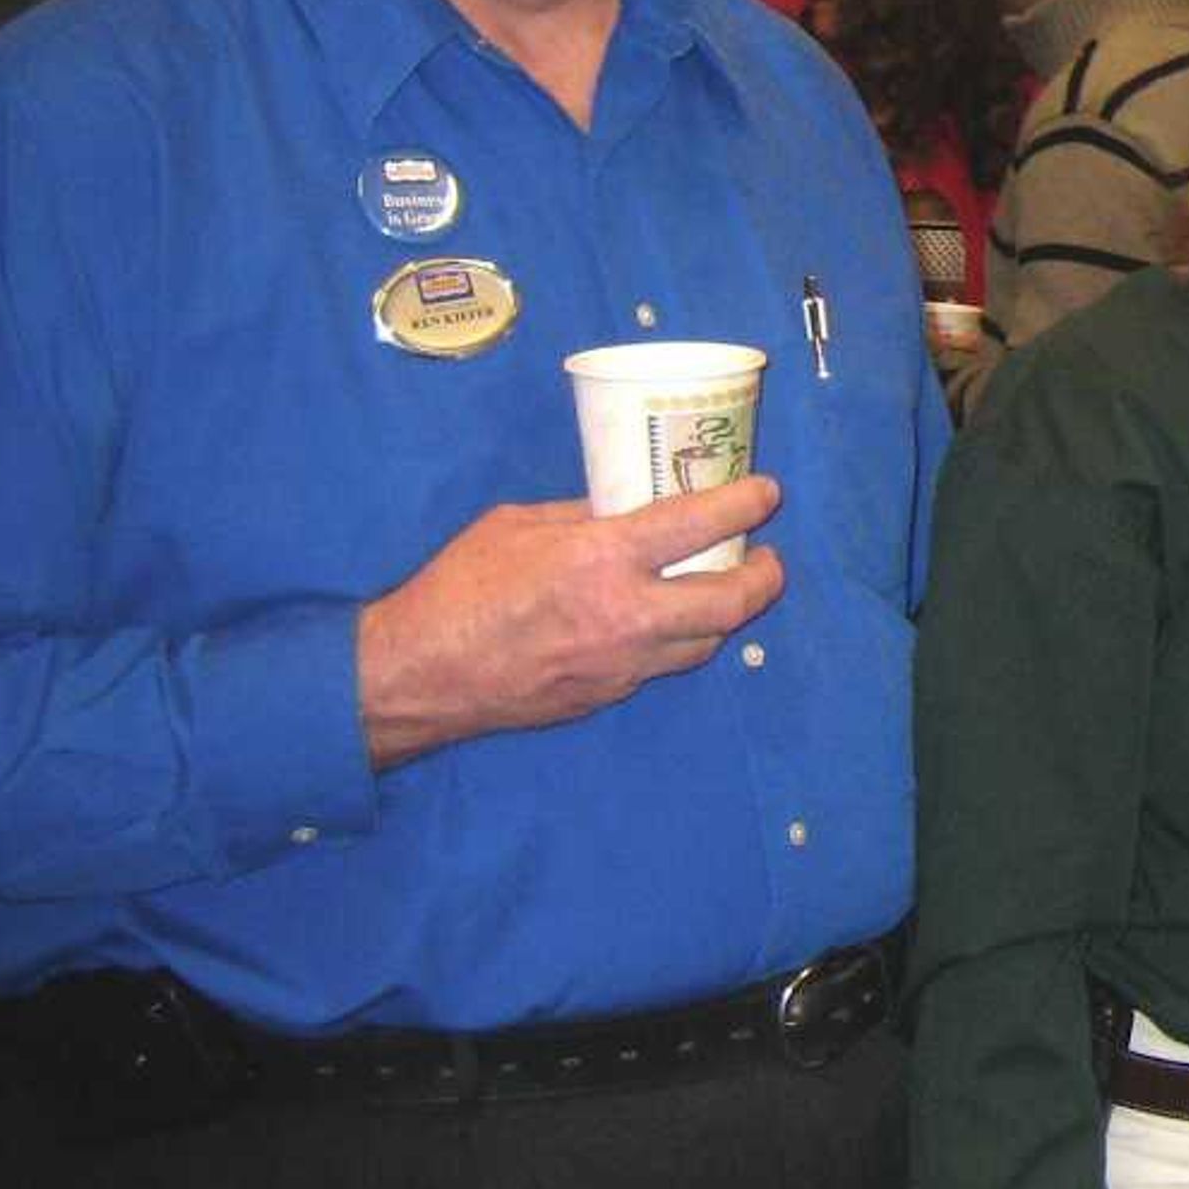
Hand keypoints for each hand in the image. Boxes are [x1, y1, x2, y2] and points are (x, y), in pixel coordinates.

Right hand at [355, 478, 784, 770]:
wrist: (421, 674)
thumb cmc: (459, 587)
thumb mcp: (517, 525)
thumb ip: (582, 517)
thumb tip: (628, 510)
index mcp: (603, 559)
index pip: (699, 525)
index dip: (744, 504)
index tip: (766, 493)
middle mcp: (626, 615)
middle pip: (731, 601)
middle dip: (764, 576)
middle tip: (767, 557)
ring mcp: (622, 664)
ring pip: (705, 643)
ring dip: (724, 615)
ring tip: (724, 588)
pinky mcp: (608, 695)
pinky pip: (661, 666)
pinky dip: (675, 642)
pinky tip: (665, 623)